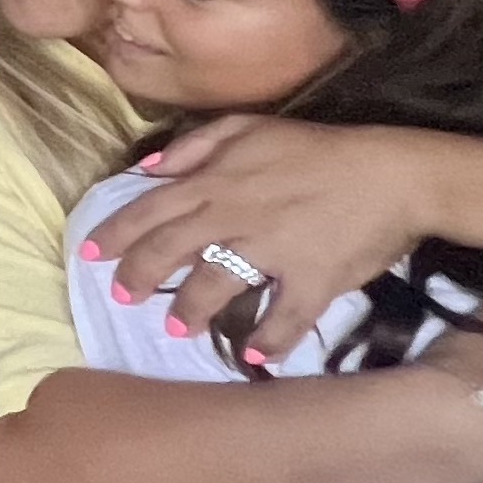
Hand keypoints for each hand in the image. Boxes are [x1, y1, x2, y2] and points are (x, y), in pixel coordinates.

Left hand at [87, 118, 428, 356]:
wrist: (394, 172)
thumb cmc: (319, 149)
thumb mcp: (251, 127)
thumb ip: (195, 144)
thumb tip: (147, 167)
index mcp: (217, 181)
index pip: (150, 209)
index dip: (115, 234)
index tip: (88, 256)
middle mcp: (235, 216)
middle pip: (170, 250)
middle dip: (139, 277)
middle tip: (123, 298)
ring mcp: (273, 251)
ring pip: (214, 286)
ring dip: (190, 311)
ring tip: (177, 329)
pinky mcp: (312, 280)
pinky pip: (284, 318)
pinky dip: (269, 340)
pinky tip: (253, 355)